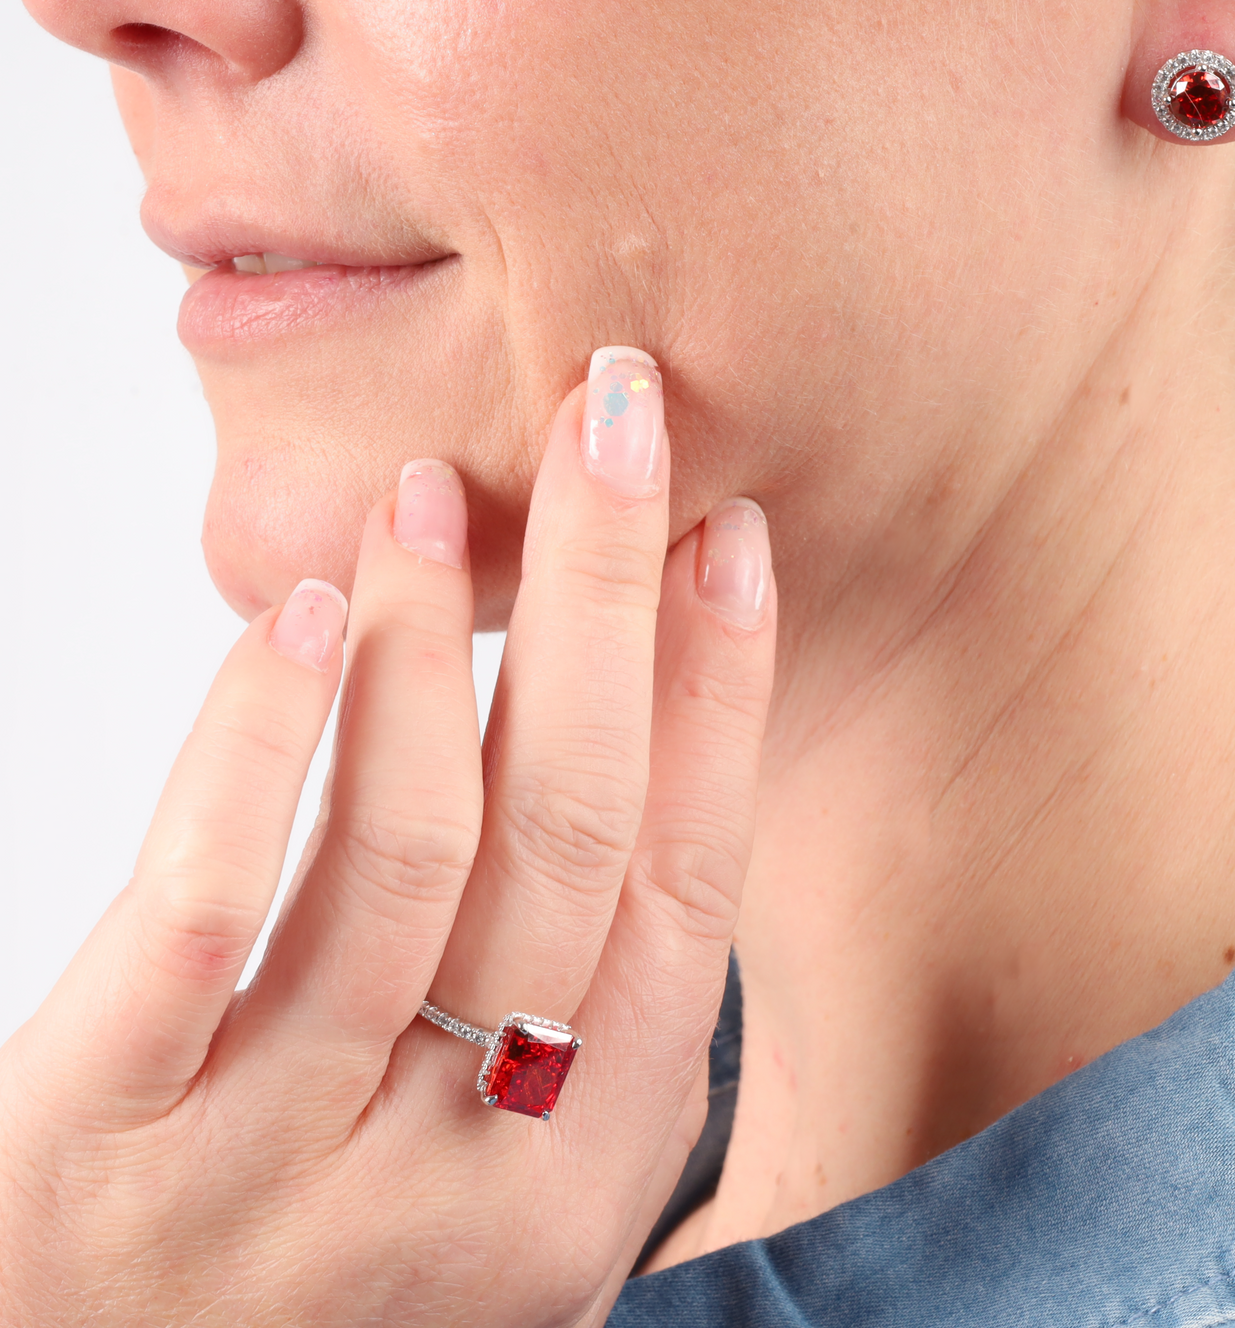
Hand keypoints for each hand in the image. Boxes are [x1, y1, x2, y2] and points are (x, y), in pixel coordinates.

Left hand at [0, 347, 775, 1325]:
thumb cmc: (331, 1303)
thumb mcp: (497, 1196)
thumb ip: (563, 1034)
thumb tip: (626, 764)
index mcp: (584, 1182)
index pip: (684, 888)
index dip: (720, 695)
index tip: (728, 537)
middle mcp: (458, 1179)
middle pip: (569, 832)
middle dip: (608, 598)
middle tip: (620, 417)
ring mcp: (273, 1172)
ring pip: (404, 851)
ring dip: (436, 637)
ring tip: (437, 491)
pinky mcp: (86, 1149)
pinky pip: (201, 909)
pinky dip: (262, 740)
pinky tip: (306, 611)